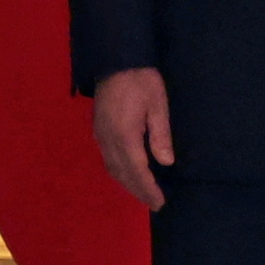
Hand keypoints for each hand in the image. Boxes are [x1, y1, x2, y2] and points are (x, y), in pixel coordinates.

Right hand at [91, 66, 176, 208]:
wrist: (115, 60)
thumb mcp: (158, 105)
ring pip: (112, 168)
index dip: (148, 189)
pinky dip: (119, 171)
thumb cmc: (141, 80)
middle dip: (138, 190)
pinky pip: (107, 158)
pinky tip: (128, 172)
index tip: (160, 203)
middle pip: (122, 173)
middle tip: (154, 204)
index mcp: (124, 135)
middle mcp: (108, 140)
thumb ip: (160, 135)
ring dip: (127, 183)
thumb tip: (165, 163)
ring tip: (143, 192)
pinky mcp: (98, 129)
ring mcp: (100, 135)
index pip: (137, 170)